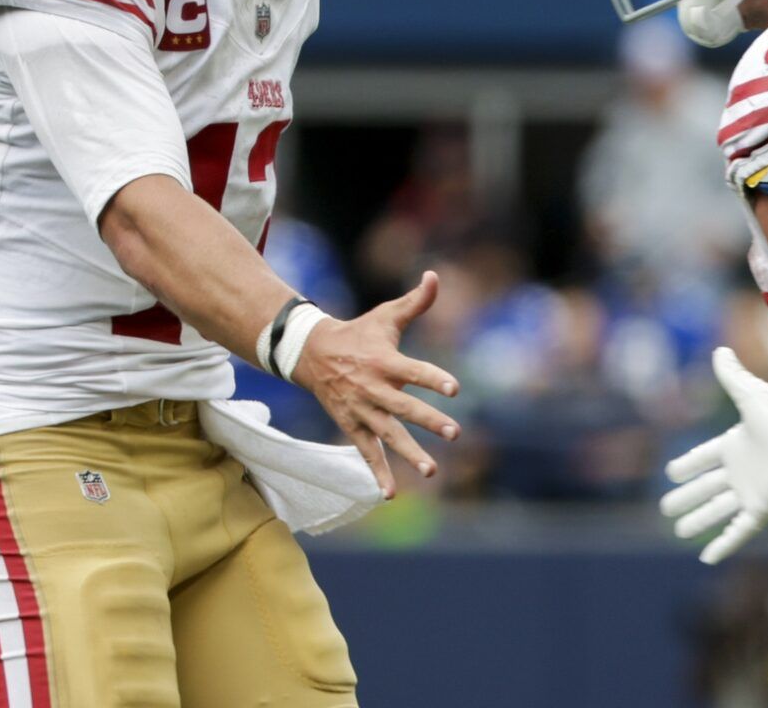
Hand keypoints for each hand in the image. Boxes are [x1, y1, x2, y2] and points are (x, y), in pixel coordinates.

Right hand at [290, 271, 460, 497]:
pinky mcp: (352, 426)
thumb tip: (435, 275)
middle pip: (404, 408)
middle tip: (454, 433)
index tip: (455, 389)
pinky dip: (378, 473)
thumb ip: (415, 301)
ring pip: (388, 435)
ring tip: (433, 470)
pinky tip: (391, 493)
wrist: (311, 354)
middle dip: (428, 421)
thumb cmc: (358, 333)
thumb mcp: (385, 315)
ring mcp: (361, 410)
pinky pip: (367, 452)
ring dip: (409, 453)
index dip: (434, 379)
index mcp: (384, 361)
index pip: (413, 371)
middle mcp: (373, 388)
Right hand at [661, 346, 767, 563]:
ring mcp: (750, 492)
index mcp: (736, 444)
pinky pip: (738, 531)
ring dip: (698, 521)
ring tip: (678, 530)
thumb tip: (719, 350)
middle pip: (705, 487)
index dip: (687, 465)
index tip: (670, 473)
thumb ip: (733, 377)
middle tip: (664, 508)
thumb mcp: (752, 396)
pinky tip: (708, 559)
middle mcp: (741, 471)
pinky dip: (723, 545)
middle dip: (686, 497)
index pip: (704, 457)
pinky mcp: (762, 510)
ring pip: (716, 510)